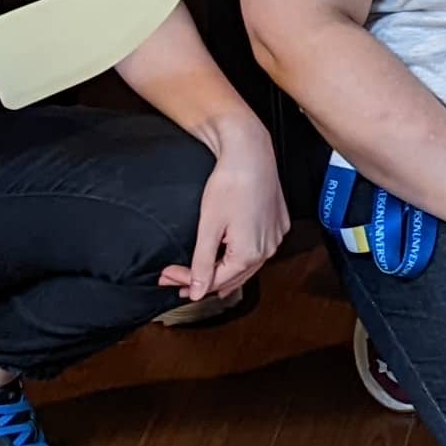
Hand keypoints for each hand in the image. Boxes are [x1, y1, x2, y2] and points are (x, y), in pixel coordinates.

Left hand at [166, 138, 290, 303]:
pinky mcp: (278, 225)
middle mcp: (267, 250)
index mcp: (249, 254)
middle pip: (231, 278)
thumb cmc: (231, 184)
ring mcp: (275, 237)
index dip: (188, 281)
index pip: (214, 281)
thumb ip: (202, 264)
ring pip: (246, 266)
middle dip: (202, 279)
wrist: (250, 153)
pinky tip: (226, 254)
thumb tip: (196, 292)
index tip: (168, 276)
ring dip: (221, 271)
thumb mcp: (208, 227)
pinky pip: (258, 250)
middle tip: (174, 278)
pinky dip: (239, 257)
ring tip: (198, 273)